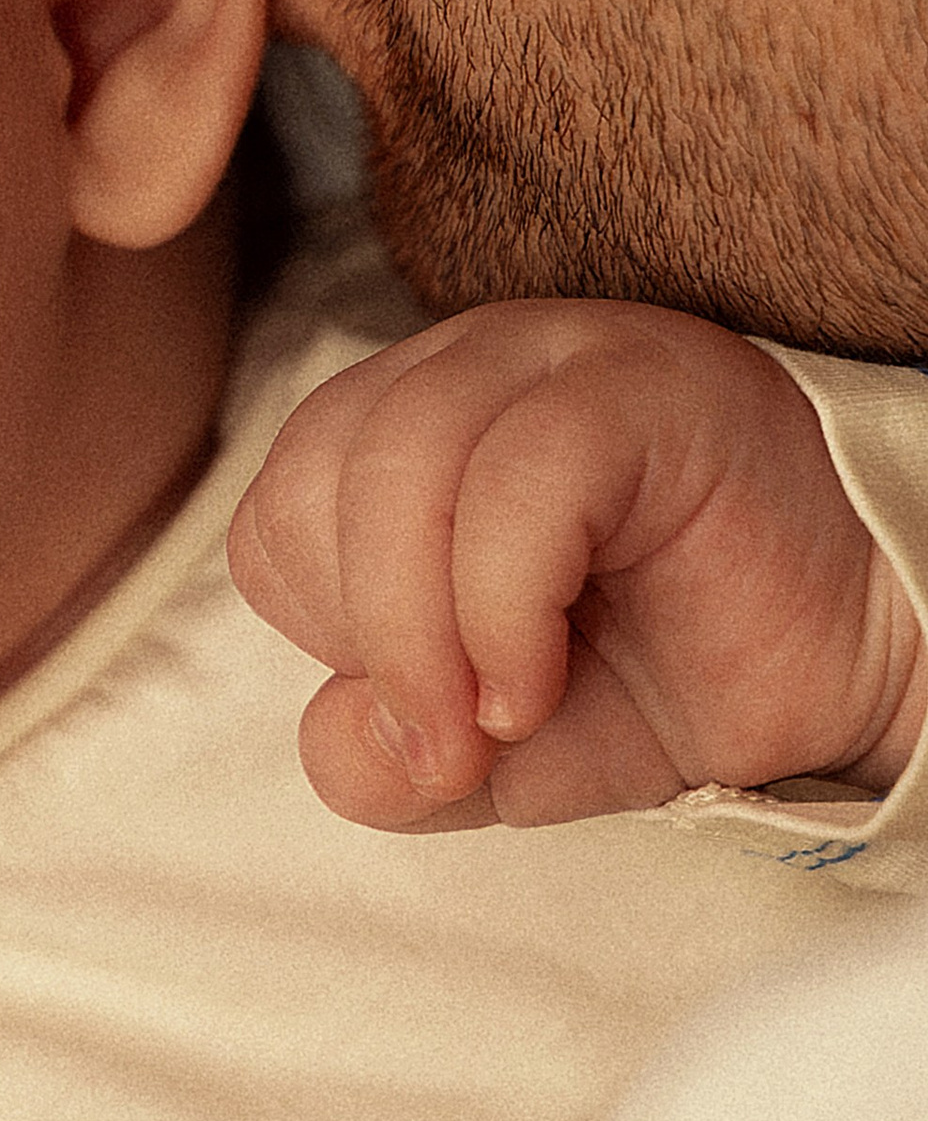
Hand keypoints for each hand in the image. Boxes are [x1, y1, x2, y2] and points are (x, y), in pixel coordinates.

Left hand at [229, 301, 925, 830]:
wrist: (843, 673)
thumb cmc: (659, 682)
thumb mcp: (493, 756)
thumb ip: (388, 761)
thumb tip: (345, 739)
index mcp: (399, 437)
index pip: (277, 510)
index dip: (322, 631)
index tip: (423, 715)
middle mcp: (459, 374)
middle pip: (316, 476)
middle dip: (363, 641)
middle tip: (447, 748)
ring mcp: (551, 359)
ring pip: (404, 461)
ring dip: (421, 631)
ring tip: (497, 722)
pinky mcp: (643, 384)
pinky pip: (523, 473)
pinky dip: (500, 604)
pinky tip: (535, 682)